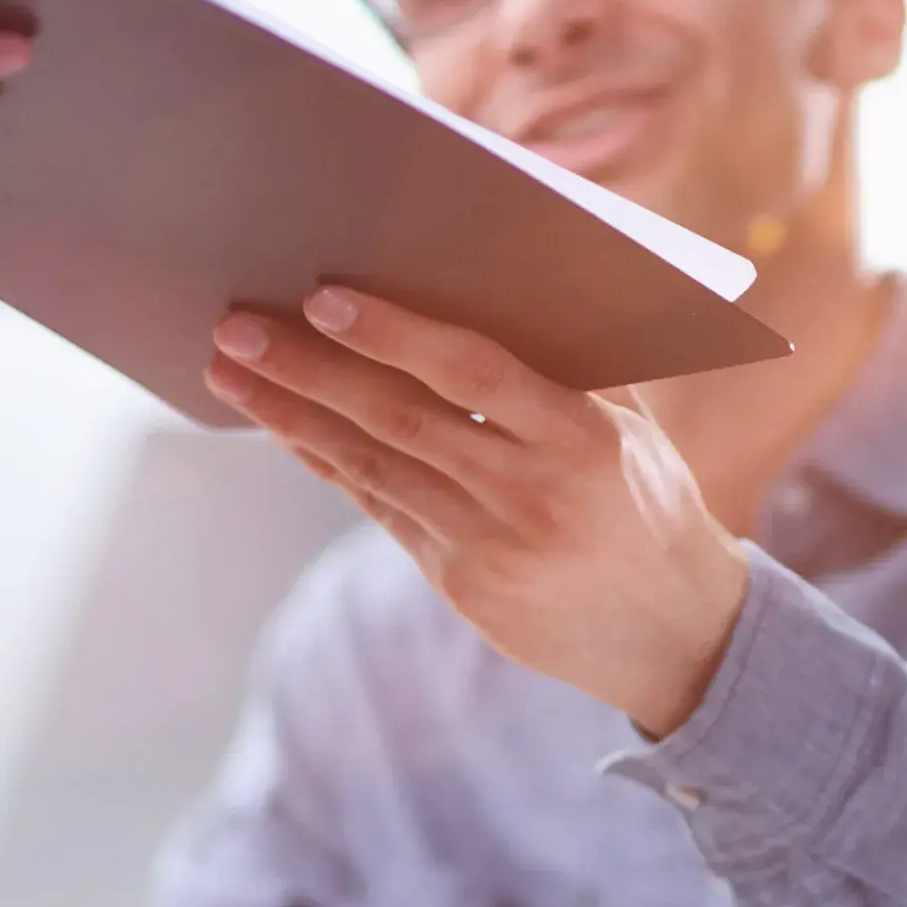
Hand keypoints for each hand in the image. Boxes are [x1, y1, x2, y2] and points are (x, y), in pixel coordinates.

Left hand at [205, 288, 749, 736]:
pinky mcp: (460, 586)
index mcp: (582, 438)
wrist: (675, 633)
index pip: (473, 373)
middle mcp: (531, 494)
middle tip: (235, 328)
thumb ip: (564, 361)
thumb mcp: (630, 426)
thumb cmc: (647, 498)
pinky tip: (282, 424)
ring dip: (292, 416)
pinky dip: (326, 461)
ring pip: (371, 468)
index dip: (393, 334)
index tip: (323, 297)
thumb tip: (475, 273)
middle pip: (399, 419)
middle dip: (308, 370)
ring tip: (230, 371)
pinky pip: (378, 508)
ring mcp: (490, 548)